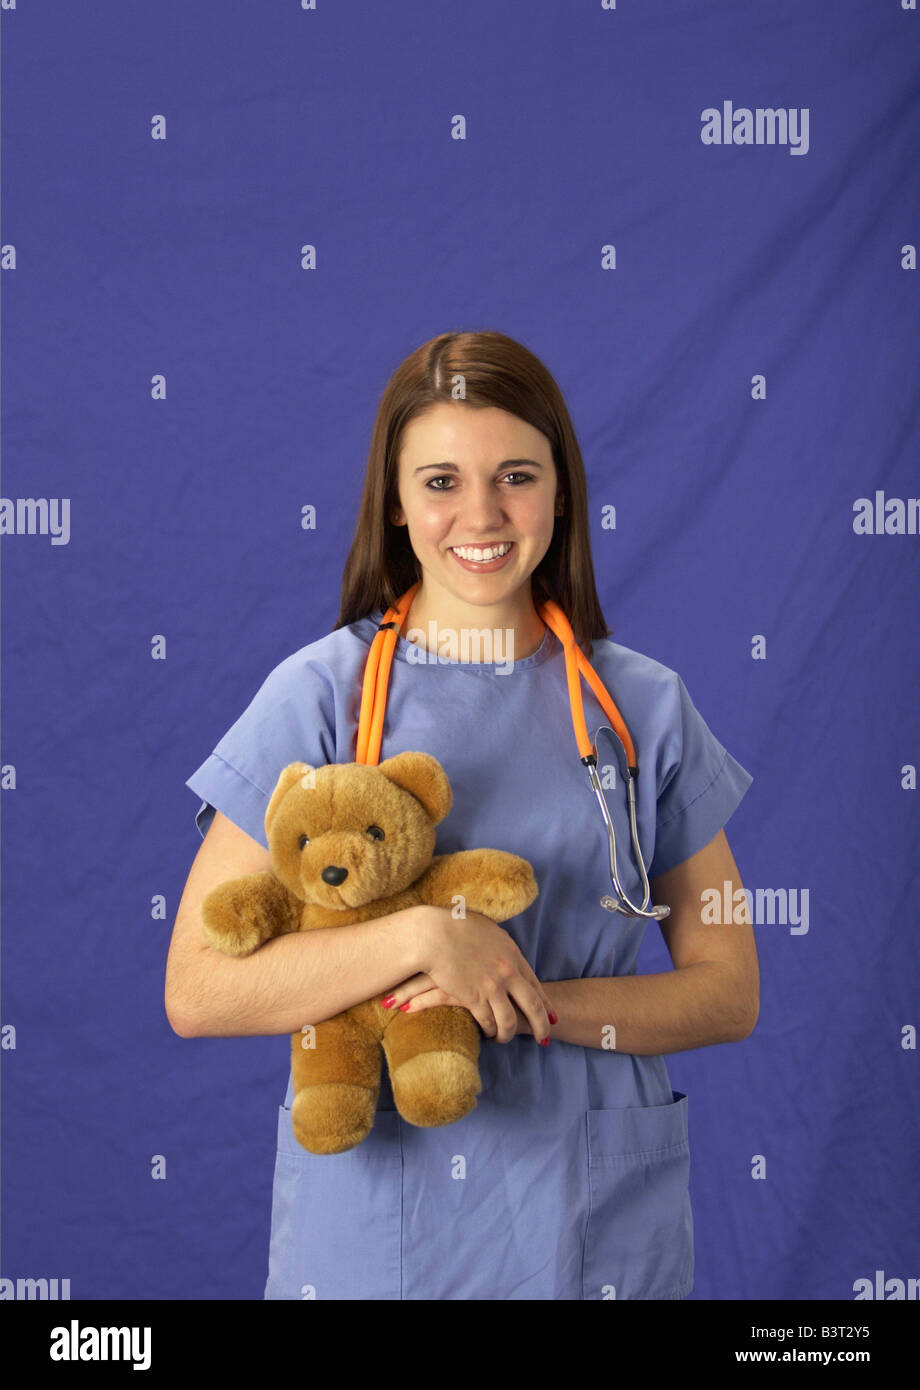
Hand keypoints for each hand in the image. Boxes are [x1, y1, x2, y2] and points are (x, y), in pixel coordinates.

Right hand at [397, 906, 556, 1044]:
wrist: (435, 933)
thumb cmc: (456, 925)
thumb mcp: (488, 931)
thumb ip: (499, 945)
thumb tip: (503, 949)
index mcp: (513, 955)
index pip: (535, 984)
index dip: (545, 1004)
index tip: (551, 1017)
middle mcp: (508, 972)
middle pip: (533, 1007)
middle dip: (540, 1026)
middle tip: (543, 1039)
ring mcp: (492, 986)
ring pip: (509, 1021)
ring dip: (508, 1034)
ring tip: (504, 1038)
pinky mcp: (473, 997)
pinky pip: (487, 1022)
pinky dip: (489, 1030)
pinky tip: (486, 1032)